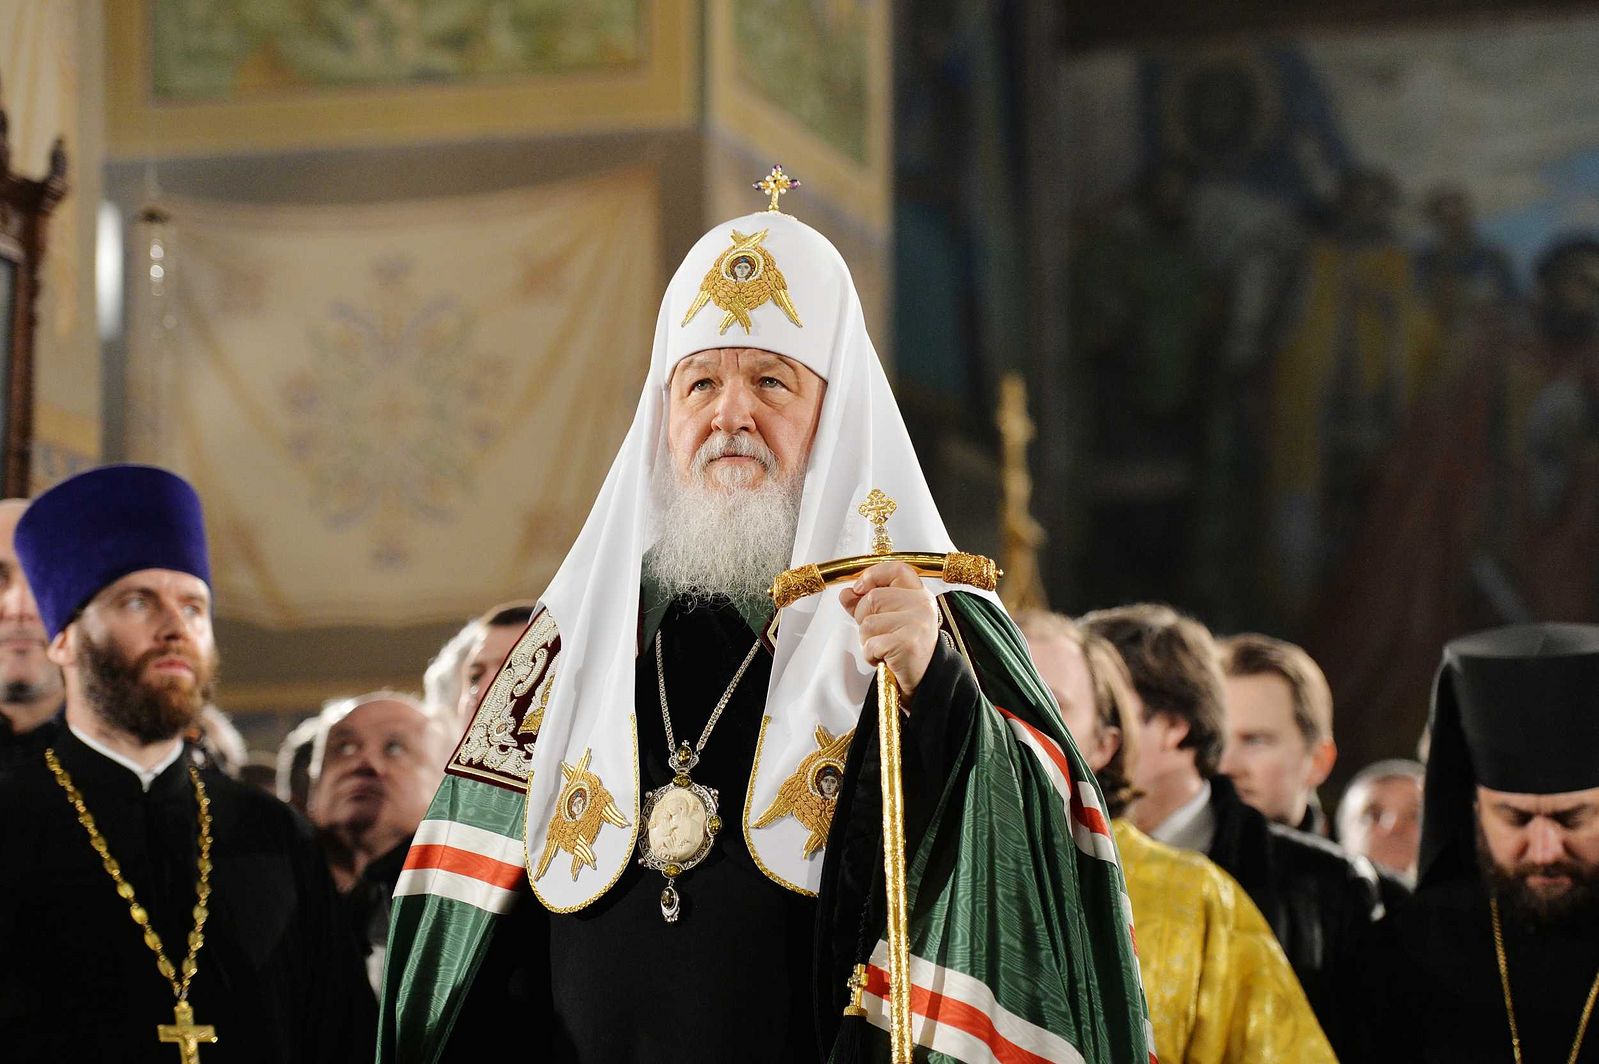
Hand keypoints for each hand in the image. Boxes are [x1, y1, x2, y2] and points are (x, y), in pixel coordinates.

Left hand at [837, 561, 939, 701]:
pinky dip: (871, 654)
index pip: (896, 569)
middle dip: (864, 618)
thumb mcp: (889, 620)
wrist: (925, 679)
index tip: (860, 588)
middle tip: (878, 634)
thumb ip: (868, 604)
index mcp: (919, 595)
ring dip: (867, 640)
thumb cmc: (907, 649)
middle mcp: (921, 605)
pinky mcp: (907, 643)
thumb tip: (846, 593)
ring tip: (883, 648)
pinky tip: (885, 658)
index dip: (873, 575)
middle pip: (873, 598)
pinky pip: (871, 643)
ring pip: (868, 622)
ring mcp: (916, 623)